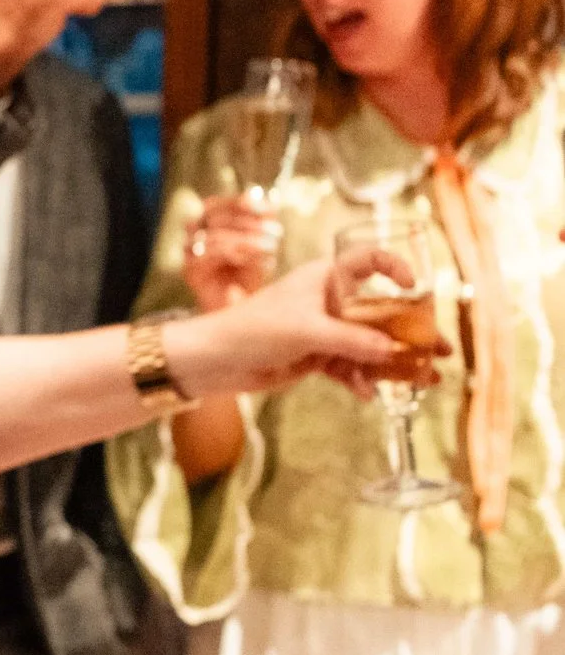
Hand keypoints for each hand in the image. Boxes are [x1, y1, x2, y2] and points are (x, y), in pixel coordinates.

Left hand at [165, 258, 448, 401]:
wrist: (213, 361)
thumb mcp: (308, 331)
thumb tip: (395, 350)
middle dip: (411, 332)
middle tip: (442, 350)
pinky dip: (359, 379)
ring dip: (393, 363)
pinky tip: (367, 395)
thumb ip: (354, 340)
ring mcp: (322, 329)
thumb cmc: (254, 329)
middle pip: (380, 311)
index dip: (394, 267)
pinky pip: (348, 365)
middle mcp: (328, 300)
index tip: (414, 286)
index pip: (368, 260)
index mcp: (325, 277)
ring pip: (368, 343)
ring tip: (424, 381)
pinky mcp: (314, 355)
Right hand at [179, 194, 278, 310]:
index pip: (216, 204)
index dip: (240, 202)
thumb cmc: (248, 273)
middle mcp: (192, 234)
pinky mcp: (190, 270)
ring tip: (271, 249)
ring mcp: (188, 251)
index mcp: (205, 222)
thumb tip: (263, 196)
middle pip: (215, 217)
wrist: (239, 309)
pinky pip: (211, 254)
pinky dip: (238, 253)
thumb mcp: (260, 240)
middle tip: (277, 233)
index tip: (268, 208)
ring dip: (248, 240)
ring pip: (216, 235)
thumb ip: (261, 218)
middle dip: (250, 224)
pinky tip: (258, 260)